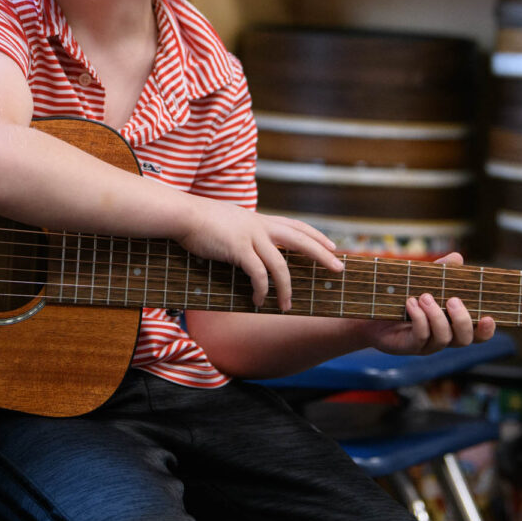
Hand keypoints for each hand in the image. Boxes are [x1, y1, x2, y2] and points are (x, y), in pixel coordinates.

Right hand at [176, 200, 341, 310]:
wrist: (183, 214)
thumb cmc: (202, 220)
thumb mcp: (232, 221)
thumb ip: (246, 232)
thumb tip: (252, 247)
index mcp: (260, 220)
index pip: (296, 226)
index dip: (317, 236)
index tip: (333, 246)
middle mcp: (260, 226)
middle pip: (300, 240)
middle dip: (321, 255)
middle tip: (338, 268)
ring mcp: (250, 236)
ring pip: (280, 265)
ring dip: (286, 288)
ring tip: (287, 306)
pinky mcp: (238, 249)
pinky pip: (257, 274)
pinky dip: (262, 290)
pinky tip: (258, 301)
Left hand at [361, 252, 496, 354]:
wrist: (371, 311)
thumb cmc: (402, 296)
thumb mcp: (423, 281)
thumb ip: (442, 272)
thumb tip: (458, 258)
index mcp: (452, 325)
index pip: (477, 334)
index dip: (486, 330)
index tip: (489, 317)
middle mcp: (443, 338)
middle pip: (464, 339)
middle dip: (462, 320)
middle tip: (452, 300)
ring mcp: (426, 345)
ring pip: (443, 338)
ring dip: (436, 316)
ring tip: (424, 296)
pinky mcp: (408, 346)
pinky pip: (421, 336)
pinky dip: (419, 318)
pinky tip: (411, 303)